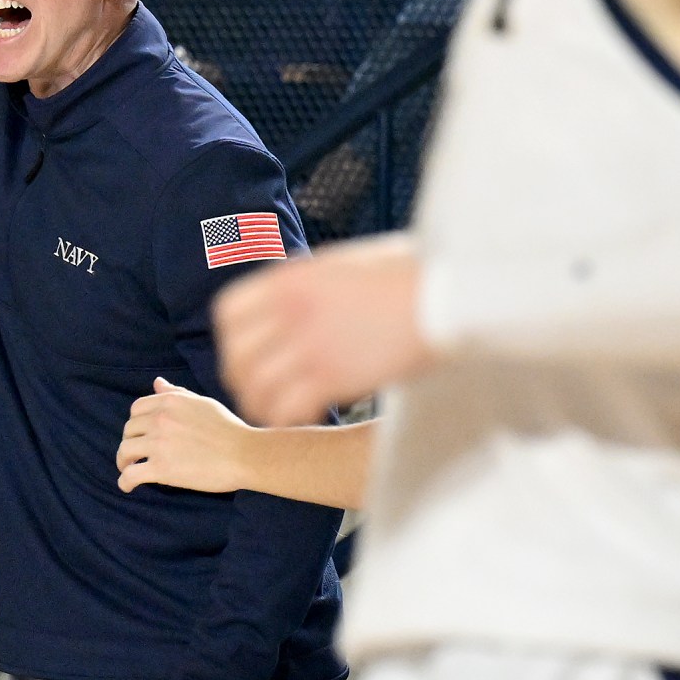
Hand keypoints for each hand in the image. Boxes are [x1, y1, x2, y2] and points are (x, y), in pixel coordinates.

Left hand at [117, 378, 254, 494]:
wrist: (245, 455)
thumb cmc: (229, 429)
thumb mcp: (202, 403)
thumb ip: (177, 394)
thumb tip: (157, 383)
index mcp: (170, 402)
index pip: (136, 409)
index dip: (135, 423)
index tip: (139, 433)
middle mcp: (160, 420)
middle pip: (128, 430)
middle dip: (129, 441)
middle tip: (134, 453)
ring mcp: (159, 444)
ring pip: (125, 451)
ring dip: (122, 461)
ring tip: (128, 468)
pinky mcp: (162, 469)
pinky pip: (131, 475)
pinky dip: (124, 482)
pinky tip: (127, 486)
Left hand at [216, 234, 432, 425]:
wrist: (451, 295)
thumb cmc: (408, 276)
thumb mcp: (346, 261)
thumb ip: (311, 276)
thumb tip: (291, 277)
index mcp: (289, 278)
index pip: (228, 313)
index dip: (233, 340)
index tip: (247, 354)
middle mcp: (290, 309)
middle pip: (237, 355)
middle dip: (243, 379)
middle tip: (259, 392)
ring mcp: (309, 343)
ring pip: (256, 387)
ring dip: (263, 404)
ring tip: (278, 411)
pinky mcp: (332, 376)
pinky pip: (285, 407)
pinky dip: (288, 417)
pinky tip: (305, 416)